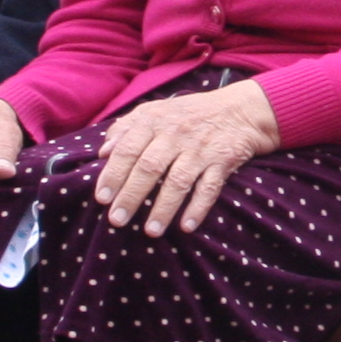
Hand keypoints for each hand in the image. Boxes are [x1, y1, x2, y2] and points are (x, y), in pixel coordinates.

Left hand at [92, 80, 282, 237]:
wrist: (239, 110)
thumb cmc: (187, 115)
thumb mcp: (154, 112)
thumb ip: (125, 128)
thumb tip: (102, 152)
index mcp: (153, 121)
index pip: (128, 149)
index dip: (113, 174)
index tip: (102, 198)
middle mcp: (175, 134)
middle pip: (149, 167)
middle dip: (131, 196)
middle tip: (117, 220)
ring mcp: (200, 148)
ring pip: (178, 181)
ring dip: (163, 208)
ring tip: (151, 231)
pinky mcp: (222, 161)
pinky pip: (210, 187)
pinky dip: (198, 207)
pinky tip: (186, 226)